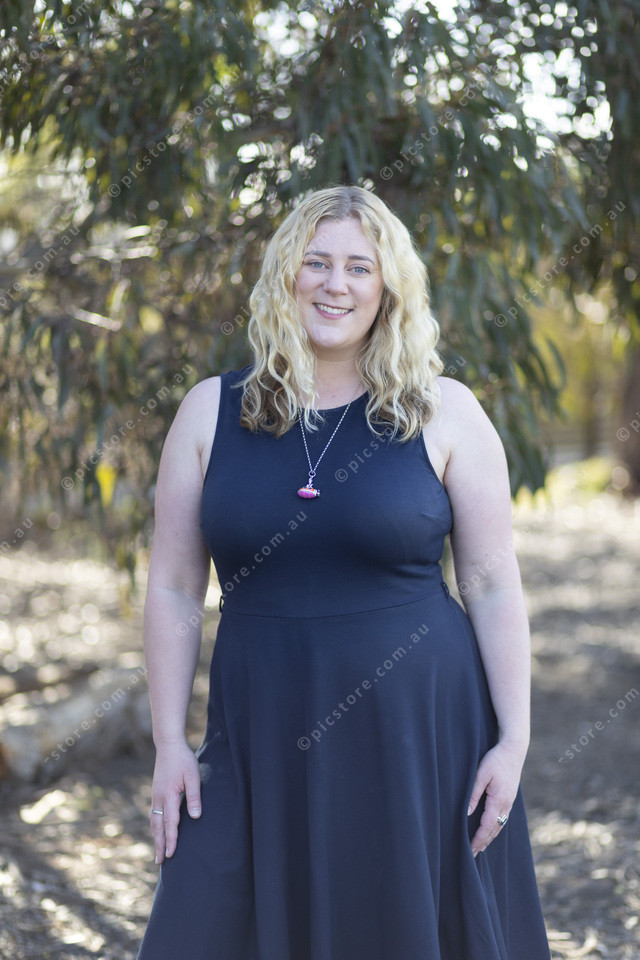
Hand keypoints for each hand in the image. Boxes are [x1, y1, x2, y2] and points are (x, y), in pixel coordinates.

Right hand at [150, 739, 201, 864]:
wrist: (168, 746)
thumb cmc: (184, 760)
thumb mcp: (193, 776)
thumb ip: (194, 796)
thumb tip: (195, 817)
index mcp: (168, 795)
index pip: (170, 822)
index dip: (171, 839)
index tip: (170, 855)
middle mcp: (158, 798)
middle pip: (158, 826)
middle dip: (159, 845)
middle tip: (160, 863)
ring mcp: (155, 796)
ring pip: (154, 822)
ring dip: (156, 838)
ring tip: (157, 853)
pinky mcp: (156, 794)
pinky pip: (154, 815)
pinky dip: (155, 828)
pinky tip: (158, 833)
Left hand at [467, 739, 527, 857]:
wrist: (514, 750)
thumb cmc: (496, 760)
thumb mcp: (480, 774)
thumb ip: (473, 793)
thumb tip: (466, 813)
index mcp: (498, 800)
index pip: (486, 826)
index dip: (478, 839)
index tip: (470, 850)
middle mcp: (506, 805)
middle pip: (494, 829)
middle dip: (483, 842)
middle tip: (472, 855)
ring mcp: (509, 802)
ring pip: (500, 825)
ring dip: (490, 838)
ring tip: (481, 847)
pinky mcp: (510, 798)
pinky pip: (503, 818)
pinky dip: (495, 828)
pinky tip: (491, 830)